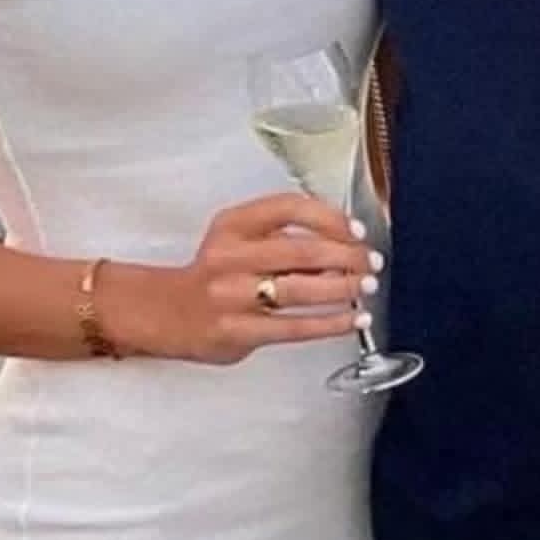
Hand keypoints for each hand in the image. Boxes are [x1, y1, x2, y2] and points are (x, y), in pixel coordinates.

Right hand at [102, 193, 379, 364]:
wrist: (168, 313)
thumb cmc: (214, 274)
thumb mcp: (237, 239)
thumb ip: (281, 237)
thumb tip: (342, 247)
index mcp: (233, 225)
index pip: (289, 208)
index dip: (330, 217)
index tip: (356, 230)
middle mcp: (231, 256)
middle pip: (301, 251)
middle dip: (346, 256)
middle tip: (371, 262)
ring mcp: (233, 296)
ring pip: (301, 291)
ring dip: (342, 289)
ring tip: (367, 288)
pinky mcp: (238, 331)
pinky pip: (294, 328)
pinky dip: (330, 324)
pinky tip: (351, 319)